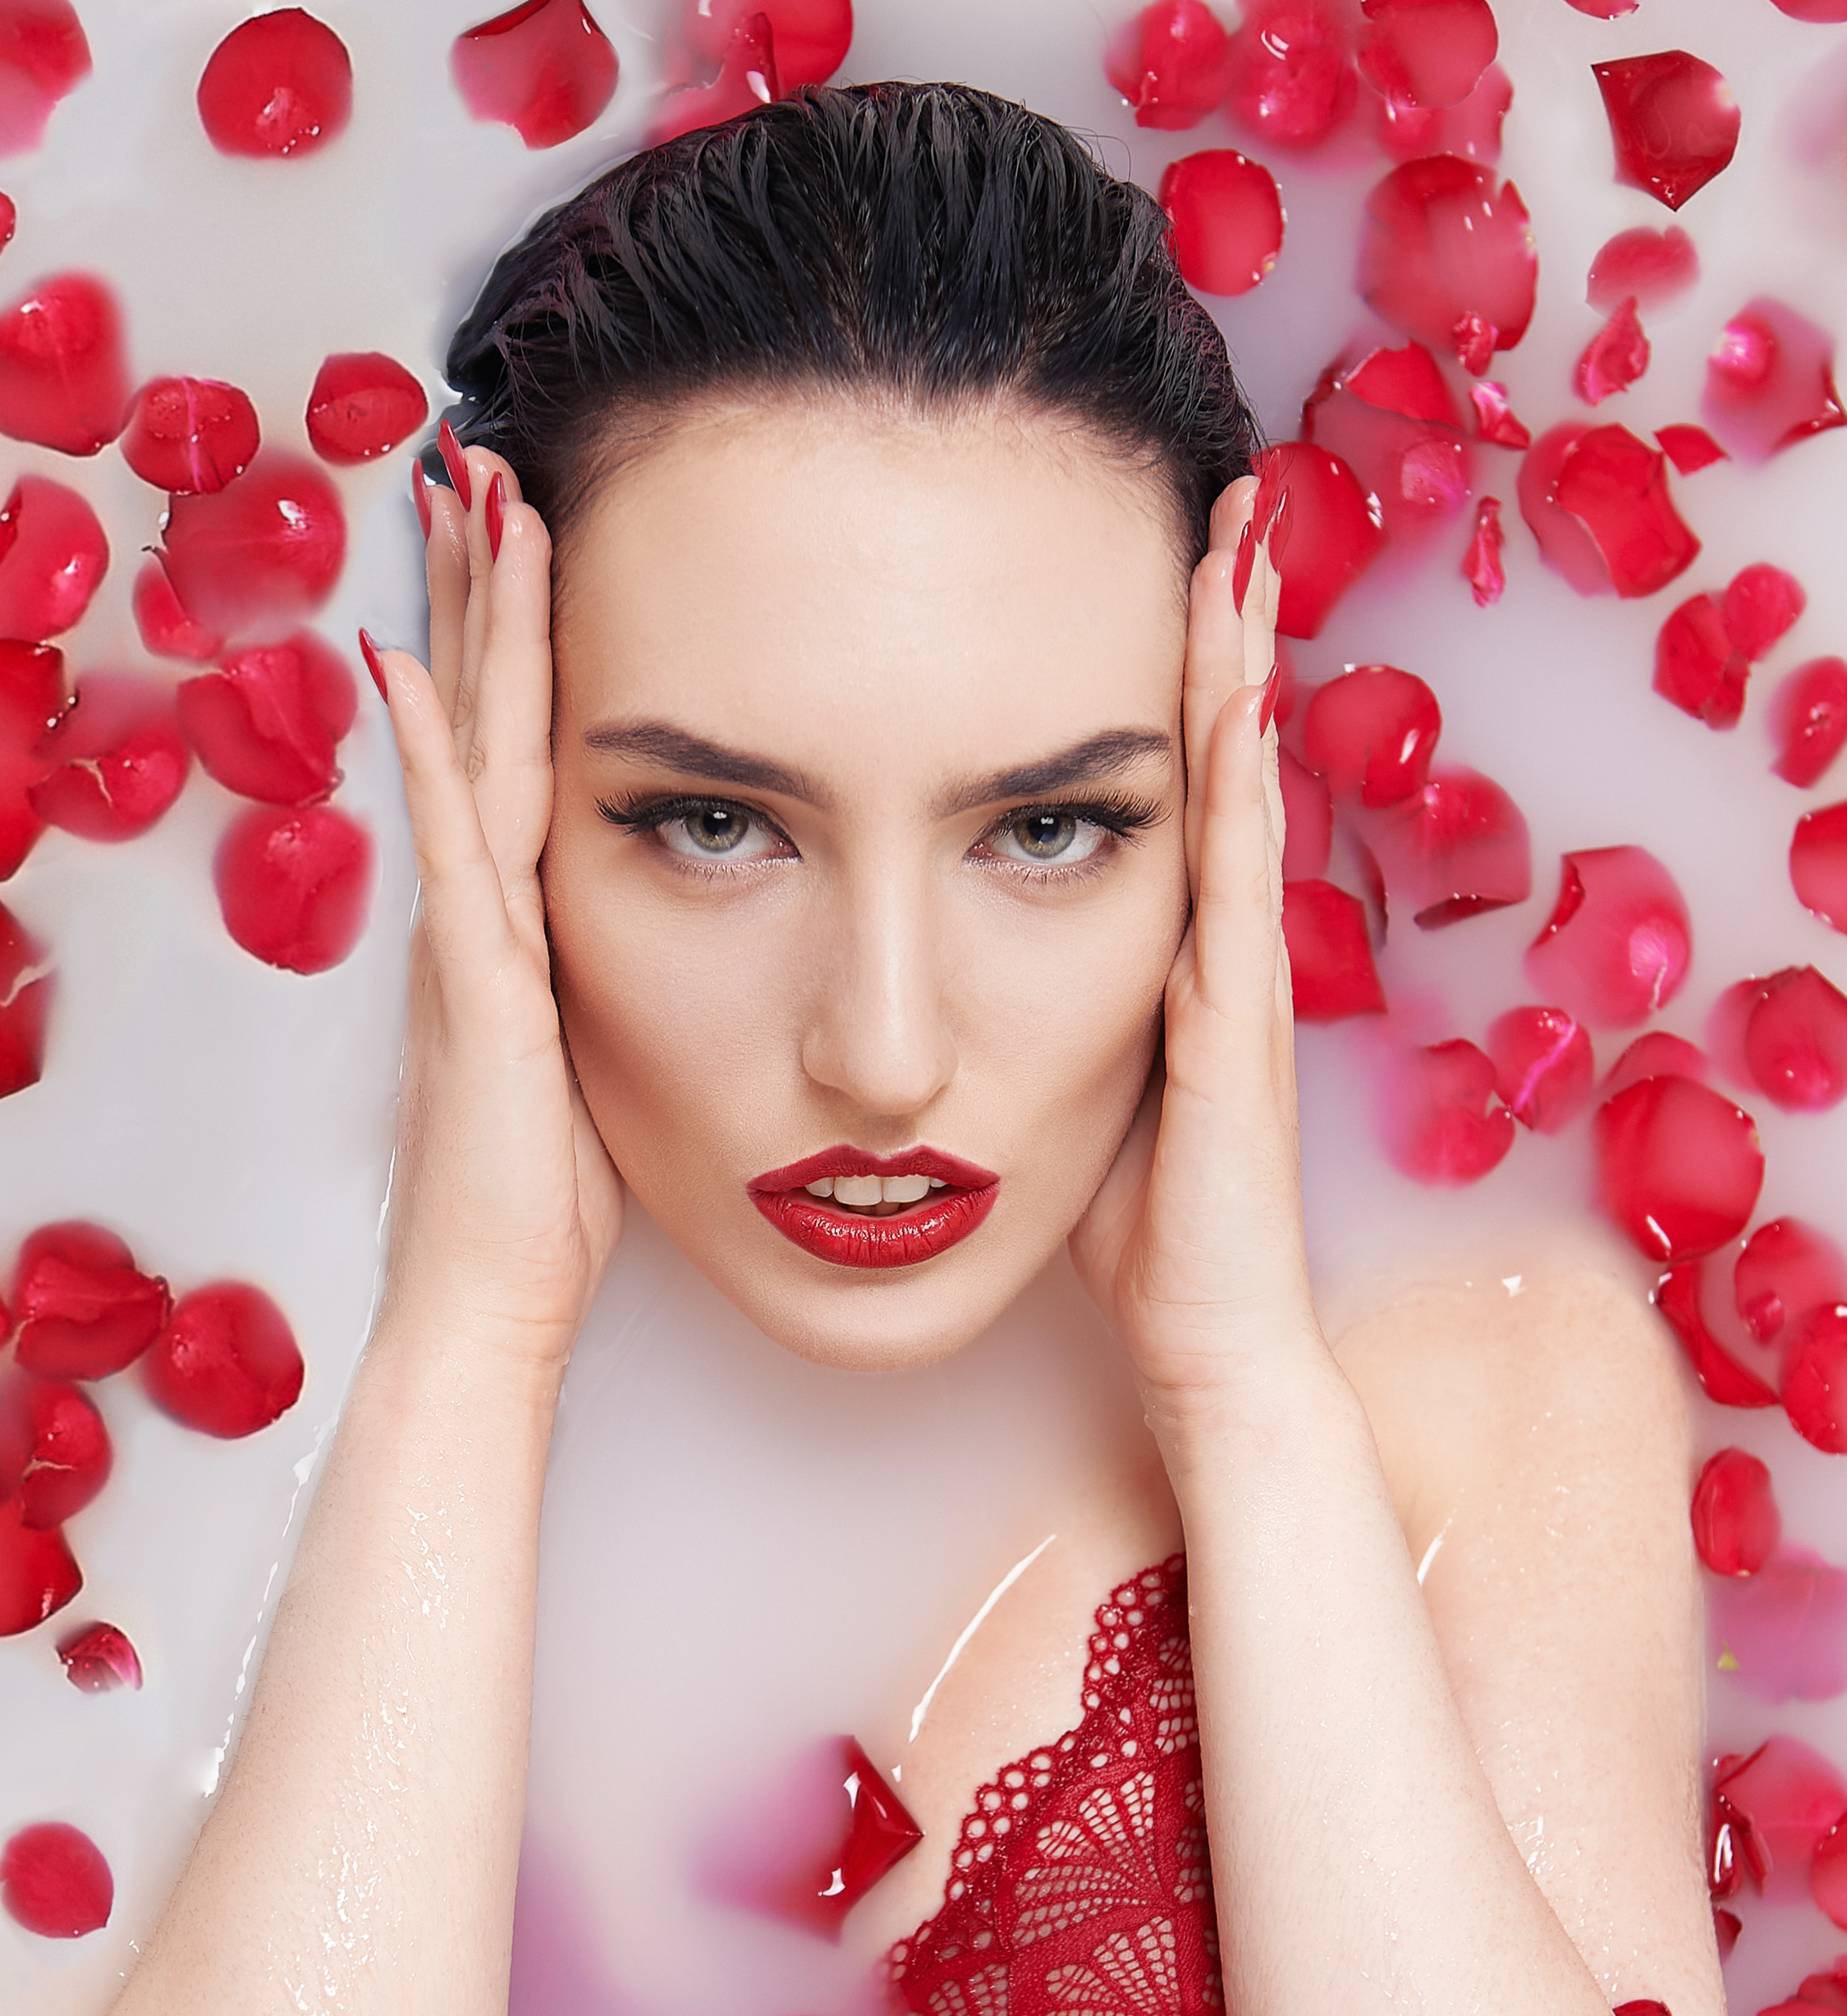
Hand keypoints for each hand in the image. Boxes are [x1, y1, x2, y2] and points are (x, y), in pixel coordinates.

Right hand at [368, 442, 622, 1378]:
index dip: (517, 645)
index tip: (530, 534)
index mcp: (523, 929)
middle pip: (482, 716)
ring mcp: (469, 942)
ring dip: (467, 623)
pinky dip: (430, 754)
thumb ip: (621, 996)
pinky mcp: (473, 988)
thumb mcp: (609, 1073)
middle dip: (478, 589)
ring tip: (465, 500)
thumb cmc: (551, 1213)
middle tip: (477, 462)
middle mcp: (483, 915)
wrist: (491, 1305)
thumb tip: (688, 950)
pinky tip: (405, 666)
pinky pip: (449, 846)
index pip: (522, 752)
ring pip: (470, 748)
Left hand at [1070, 472, 1322, 1429]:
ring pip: (1240, 783)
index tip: (1154, 560)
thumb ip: (1033, 1022)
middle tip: (1218, 493)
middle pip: (1218, 751)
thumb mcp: (1063, 1098)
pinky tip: (1236, 681)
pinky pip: (1236, 870)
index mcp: (1168, 955)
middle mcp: (1215, 944)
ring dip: (1240, 657)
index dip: (1167, 673)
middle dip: (1221, 623)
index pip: (1168, 785)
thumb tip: (955, 971)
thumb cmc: (1135, 1236)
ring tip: (1237, 536)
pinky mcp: (1237, 1018)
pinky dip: (1238, 770)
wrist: (1207, 1342)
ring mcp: (1238, 973)